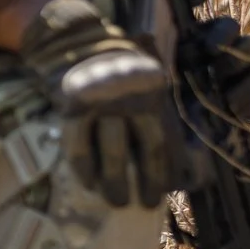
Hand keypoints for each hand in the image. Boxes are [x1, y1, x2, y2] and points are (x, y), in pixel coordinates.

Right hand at [17, 0, 176, 206]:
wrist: (77, 44)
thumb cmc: (119, 75)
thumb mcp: (146, 86)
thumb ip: (158, 116)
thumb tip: (177, 165)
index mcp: (150, 91)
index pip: (160, 140)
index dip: (162, 171)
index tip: (162, 193)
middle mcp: (126, 95)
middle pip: (137, 148)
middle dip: (140, 181)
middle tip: (141, 204)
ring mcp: (98, 100)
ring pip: (108, 150)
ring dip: (112, 181)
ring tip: (115, 200)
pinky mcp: (71, 106)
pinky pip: (77, 145)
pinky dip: (83, 167)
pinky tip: (88, 183)